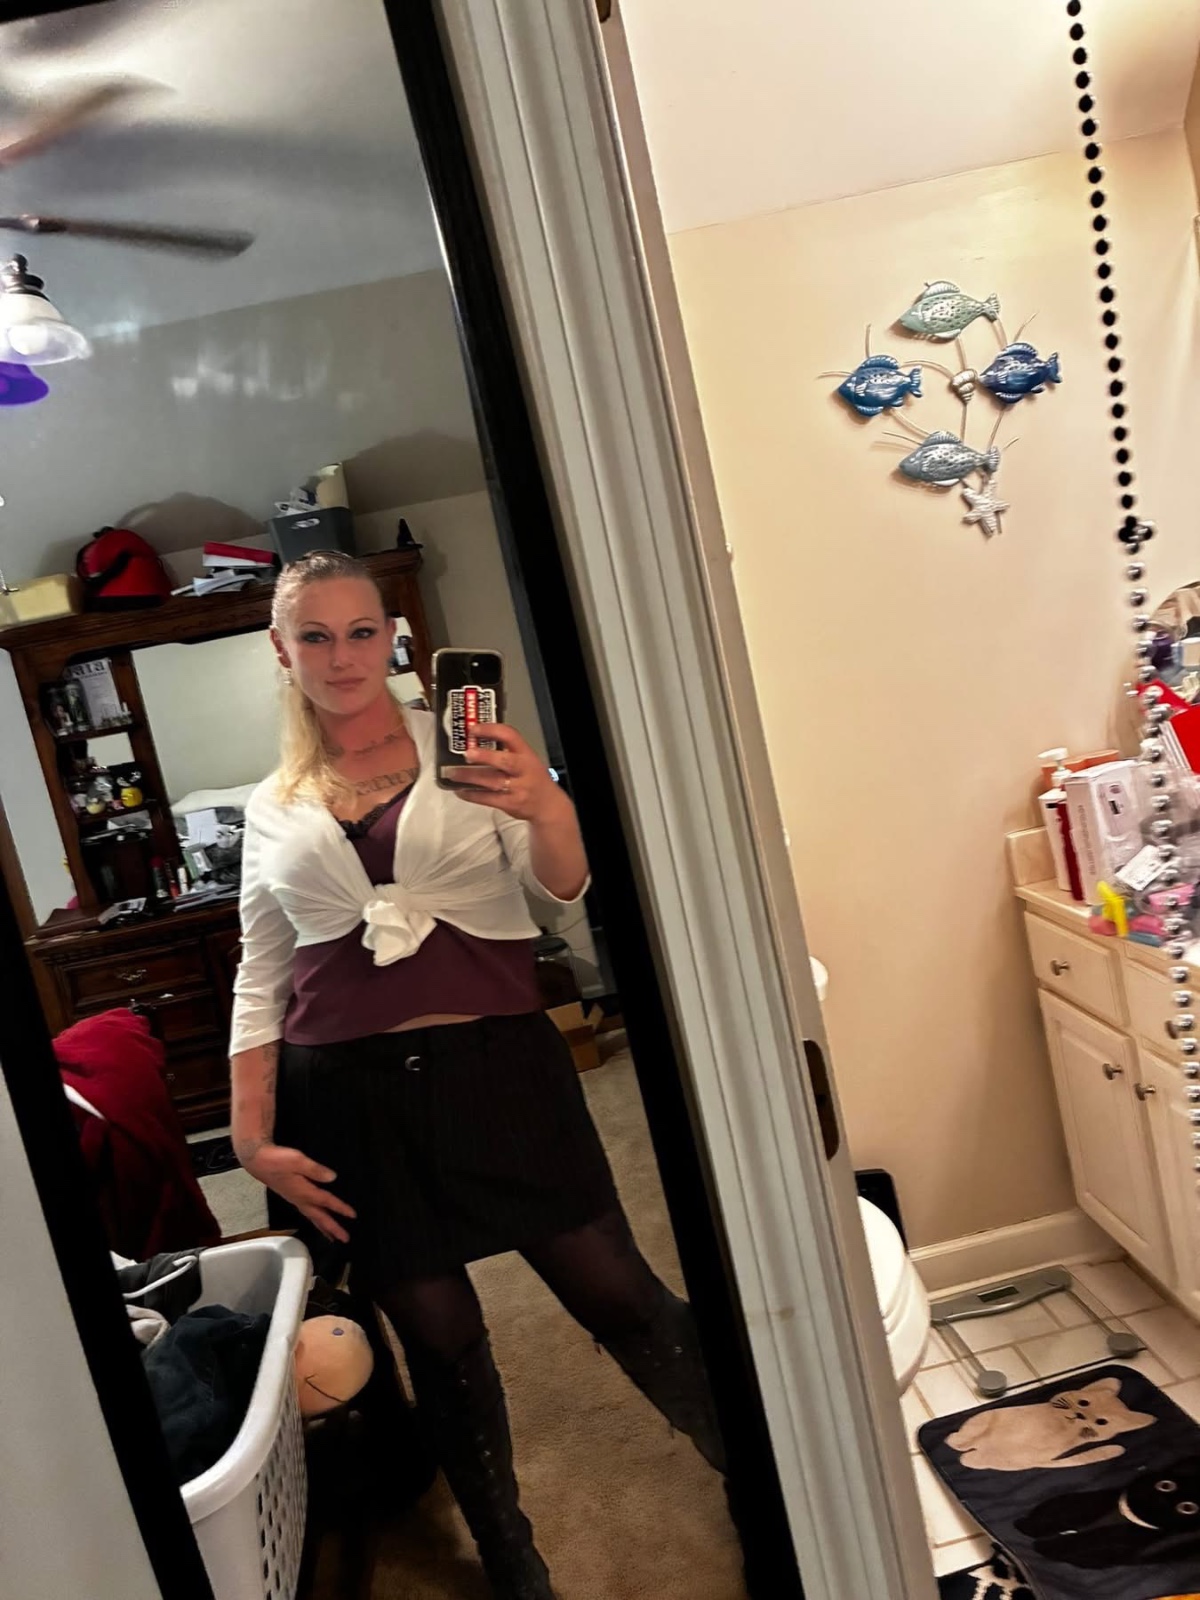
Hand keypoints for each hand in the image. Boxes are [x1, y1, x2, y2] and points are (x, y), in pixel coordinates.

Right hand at [238, 1142, 356, 1242]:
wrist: (257, 1160)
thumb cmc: (277, 1159)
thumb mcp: (298, 1161)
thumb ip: (315, 1170)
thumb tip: (332, 1178)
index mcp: (303, 1192)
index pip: (325, 1202)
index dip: (340, 1208)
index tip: (353, 1216)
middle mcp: (299, 1199)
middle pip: (319, 1217)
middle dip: (332, 1228)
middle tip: (344, 1239)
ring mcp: (294, 1198)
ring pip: (311, 1216)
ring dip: (322, 1226)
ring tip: (331, 1236)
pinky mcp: (290, 1194)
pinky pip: (305, 1211)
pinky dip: (313, 1218)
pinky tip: (315, 1217)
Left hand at [449, 723, 569, 823]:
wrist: (547, 805)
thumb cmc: (533, 778)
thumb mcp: (526, 758)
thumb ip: (506, 750)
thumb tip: (474, 741)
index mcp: (526, 753)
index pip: (511, 736)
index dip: (491, 730)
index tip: (473, 729)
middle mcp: (523, 769)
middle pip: (504, 761)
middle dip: (484, 756)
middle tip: (466, 753)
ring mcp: (518, 788)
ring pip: (492, 781)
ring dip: (470, 777)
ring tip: (453, 773)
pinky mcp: (510, 804)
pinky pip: (488, 799)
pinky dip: (472, 795)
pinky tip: (460, 790)